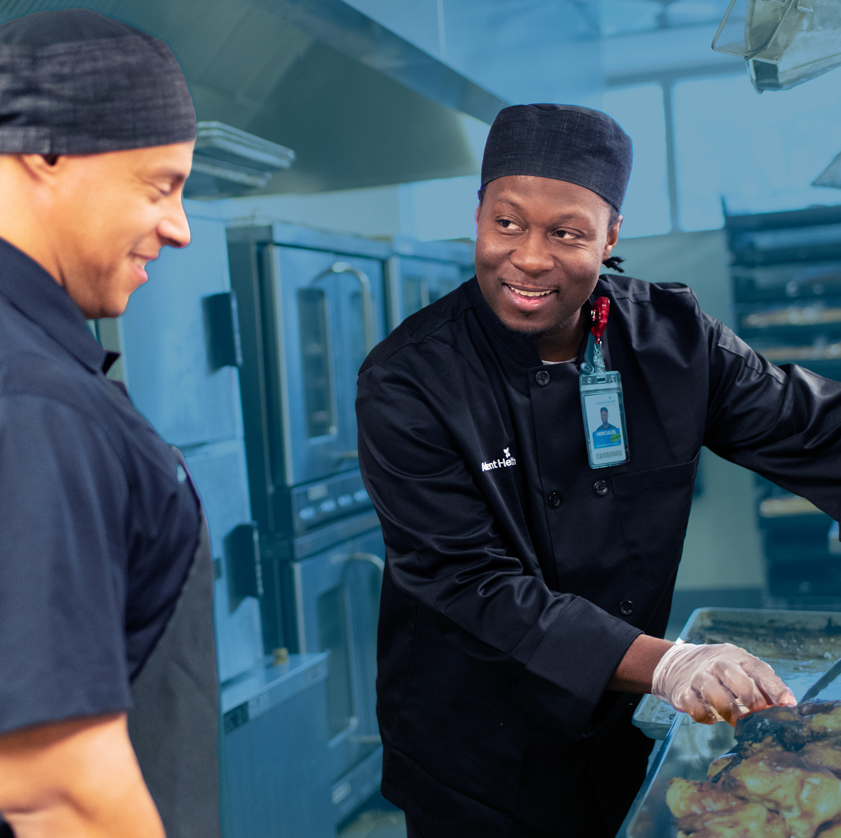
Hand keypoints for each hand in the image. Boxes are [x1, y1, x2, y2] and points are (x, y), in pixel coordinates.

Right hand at [651, 642, 796, 725]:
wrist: (678, 664)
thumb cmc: (722, 672)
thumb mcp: (742, 669)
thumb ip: (764, 685)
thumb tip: (790, 704)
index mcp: (736, 658)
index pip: (757, 669)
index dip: (774, 687)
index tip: (787, 703)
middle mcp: (717, 664)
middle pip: (734, 676)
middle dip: (750, 697)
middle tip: (758, 713)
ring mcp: (698, 677)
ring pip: (713, 691)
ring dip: (729, 710)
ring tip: (736, 721)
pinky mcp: (683, 692)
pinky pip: (695, 707)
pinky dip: (706, 716)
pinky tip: (713, 718)